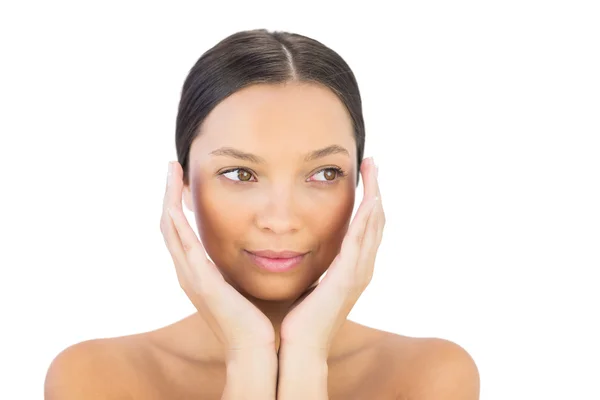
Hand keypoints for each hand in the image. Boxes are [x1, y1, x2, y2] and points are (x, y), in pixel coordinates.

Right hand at [160, 161, 275, 357]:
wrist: (256, 348)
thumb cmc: (255, 318)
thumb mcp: (243, 282)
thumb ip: (240, 263)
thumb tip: (257, 244)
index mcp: (198, 272)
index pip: (180, 230)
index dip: (178, 203)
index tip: (183, 179)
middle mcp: (188, 272)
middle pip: (169, 225)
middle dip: (169, 194)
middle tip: (172, 166)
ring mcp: (191, 277)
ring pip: (170, 230)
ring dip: (169, 199)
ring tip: (172, 172)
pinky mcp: (201, 283)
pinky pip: (184, 247)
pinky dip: (177, 224)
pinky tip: (175, 204)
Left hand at [279, 157, 384, 356]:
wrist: (300, 346)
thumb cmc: (301, 318)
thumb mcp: (312, 282)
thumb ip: (316, 264)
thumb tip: (304, 247)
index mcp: (353, 268)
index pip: (366, 226)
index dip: (368, 199)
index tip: (364, 174)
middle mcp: (362, 268)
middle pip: (376, 220)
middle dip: (375, 189)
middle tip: (372, 162)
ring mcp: (358, 273)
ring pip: (373, 226)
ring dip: (374, 196)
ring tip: (371, 169)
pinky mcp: (347, 278)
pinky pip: (360, 242)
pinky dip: (366, 219)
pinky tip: (367, 199)